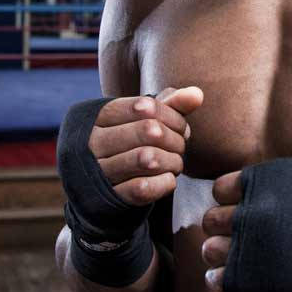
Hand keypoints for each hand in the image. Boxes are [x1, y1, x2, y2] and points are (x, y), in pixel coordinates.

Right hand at [84, 86, 202, 207]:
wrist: (97, 190)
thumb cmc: (128, 145)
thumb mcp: (143, 120)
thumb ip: (170, 104)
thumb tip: (197, 94)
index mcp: (99, 116)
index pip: (146, 107)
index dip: (174, 117)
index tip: (181, 129)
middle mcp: (94, 142)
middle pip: (150, 130)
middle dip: (176, 140)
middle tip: (180, 148)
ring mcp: (99, 171)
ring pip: (148, 158)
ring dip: (173, 162)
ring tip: (175, 164)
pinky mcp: (109, 198)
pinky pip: (143, 189)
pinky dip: (164, 183)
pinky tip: (168, 180)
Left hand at [195, 158, 291, 291]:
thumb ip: (286, 185)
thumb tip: (255, 190)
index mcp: (275, 177)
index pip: (223, 186)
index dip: (233, 203)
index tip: (249, 216)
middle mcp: (260, 206)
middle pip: (212, 217)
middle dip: (224, 230)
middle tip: (245, 244)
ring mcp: (258, 243)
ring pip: (210, 248)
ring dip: (221, 256)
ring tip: (244, 264)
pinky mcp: (261, 280)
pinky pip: (220, 279)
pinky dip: (227, 282)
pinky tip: (248, 283)